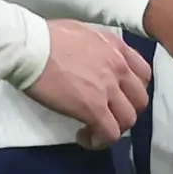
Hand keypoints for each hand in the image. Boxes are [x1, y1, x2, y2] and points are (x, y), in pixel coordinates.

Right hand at [21, 21, 152, 148]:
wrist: (29, 47)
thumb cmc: (45, 37)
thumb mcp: (83, 32)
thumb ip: (96, 48)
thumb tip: (91, 62)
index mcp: (116, 47)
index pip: (143, 74)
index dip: (133, 90)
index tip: (117, 96)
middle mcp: (119, 67)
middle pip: (140, 100)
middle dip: (125, 111)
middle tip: (106, 115)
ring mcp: (108, 88)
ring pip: (129, 120)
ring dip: (114, 129)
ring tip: (94, 130)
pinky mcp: (93, 108)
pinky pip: (110, 133)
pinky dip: (100, 141)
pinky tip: (85, 137)